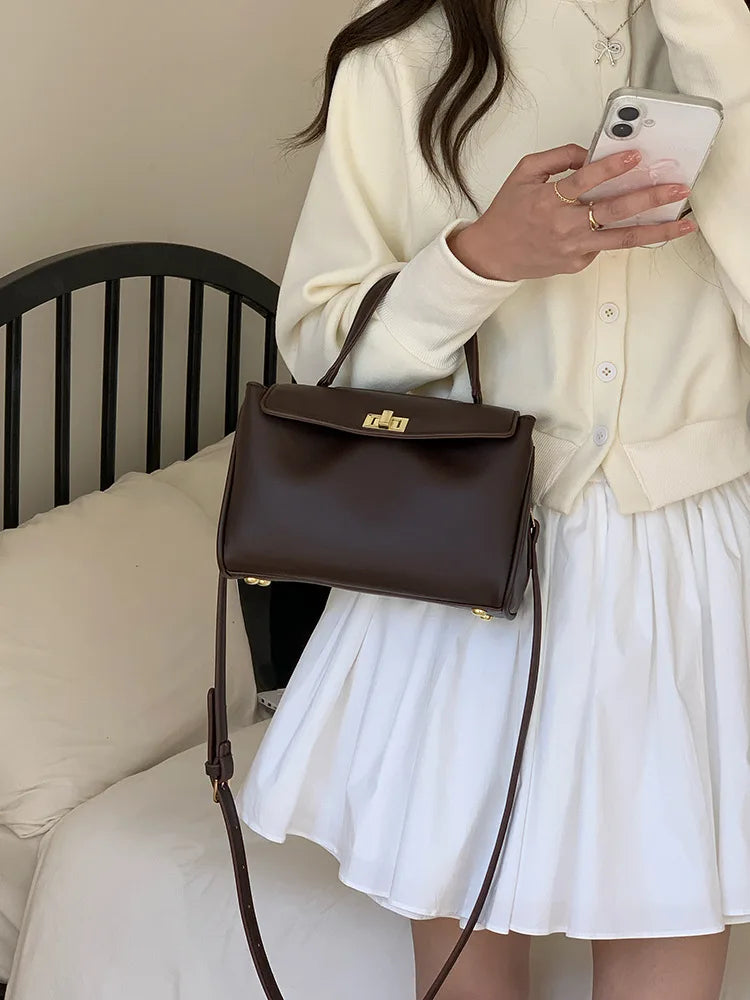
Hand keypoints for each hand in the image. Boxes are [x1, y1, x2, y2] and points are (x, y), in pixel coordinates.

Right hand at [448, 143, 695, 281]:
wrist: (493, 256)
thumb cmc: (507, 213)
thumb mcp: (524, 173)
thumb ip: (557, 158)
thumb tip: (590, 153)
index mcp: (549, 200)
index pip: (585, 181)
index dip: (611, 168)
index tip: (636, 157)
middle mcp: (565, 226)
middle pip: (613, 212)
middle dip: (649, 199)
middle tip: (677, 189)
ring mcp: (574, 249)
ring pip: (621, 239)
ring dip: (656, 231)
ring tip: (683, 223)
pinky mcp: (577, 263)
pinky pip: (603, 245)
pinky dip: (621, 234)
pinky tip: (638, 226)